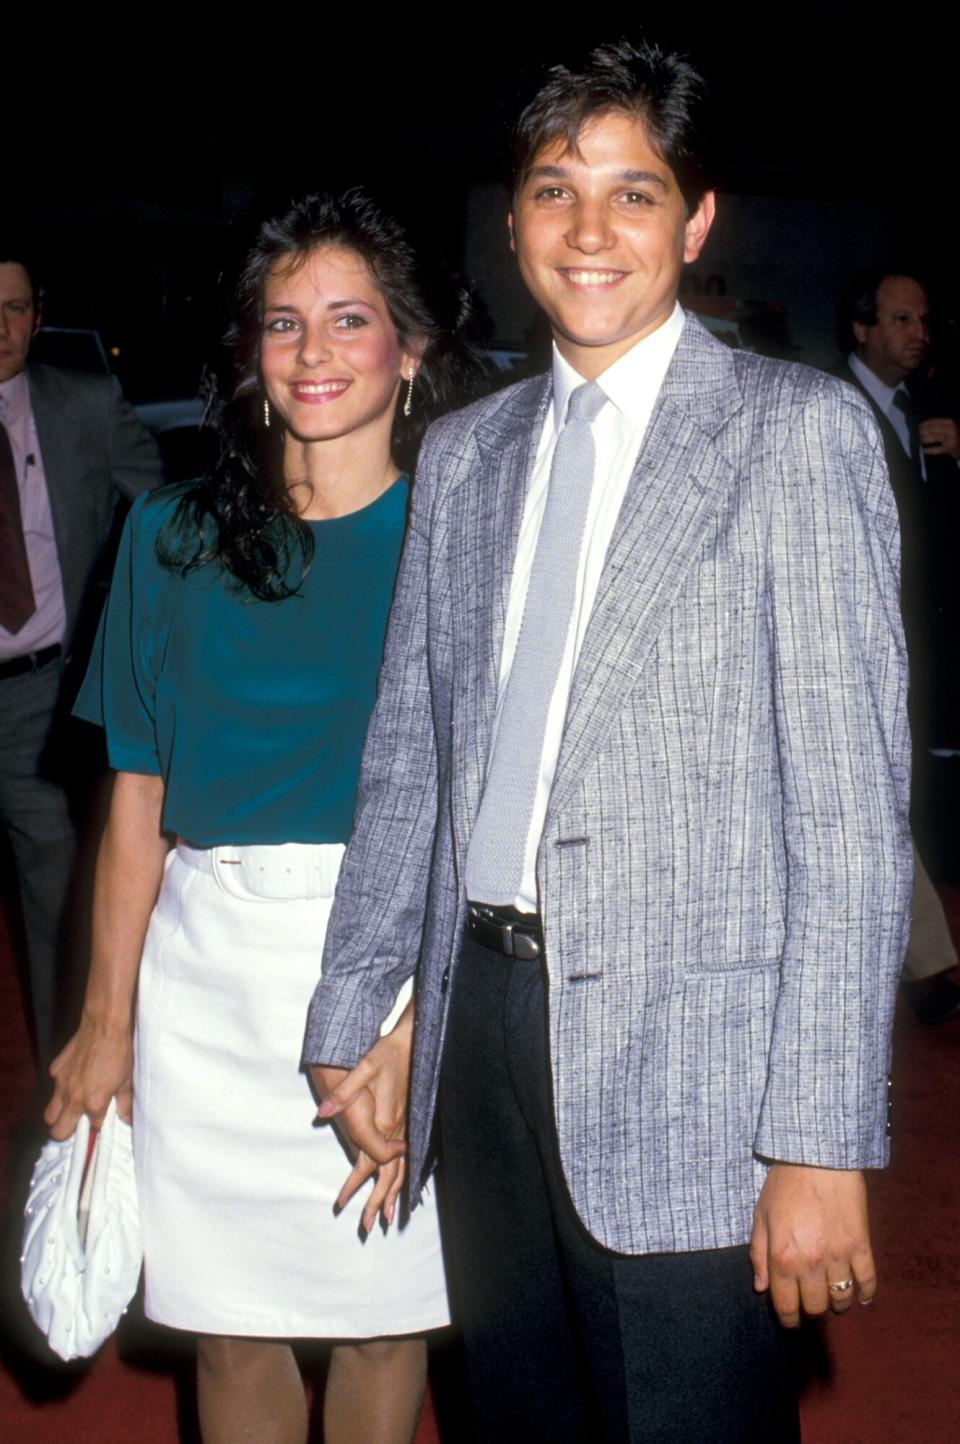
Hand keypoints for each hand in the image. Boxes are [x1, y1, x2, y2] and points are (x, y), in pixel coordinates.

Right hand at [44, 1018, 133, 1140]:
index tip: (100, 1120)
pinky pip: (53, 1088)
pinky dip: (61, 1089)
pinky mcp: (55, 1070)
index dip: (97, 1126)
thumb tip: (127, 1120)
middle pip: (58, 1132)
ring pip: (50, 1114)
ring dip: (58, 1116)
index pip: (91, 1128)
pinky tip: (74, 1079)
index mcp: (94, 1103)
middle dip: (67, 1132)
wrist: (104, 1026)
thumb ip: (125, 1105)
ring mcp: (61, 1084)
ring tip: (71, 1108)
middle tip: (77, 1124)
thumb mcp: (127, 1081)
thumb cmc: (119, 1052)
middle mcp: (74, 1098)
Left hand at [310, 1012, 412, 1234]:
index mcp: (386, 1122)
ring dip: (394, 1195)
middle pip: (389, 1175)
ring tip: (387, 1219)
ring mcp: (409, 1127)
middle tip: (367, 1228)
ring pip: (403, 1169)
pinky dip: (406, 1177)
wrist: (416, 1040)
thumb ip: (344, 1093)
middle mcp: (400, 1129)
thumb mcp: (365, 1067)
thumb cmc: (389, 1052)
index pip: (371, 1163)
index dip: (355, 1185)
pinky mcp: (412, 1121)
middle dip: (378, 1203)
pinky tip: (407, 1188)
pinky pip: (410, 1158)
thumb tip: (322, 1113)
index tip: (342, 1205)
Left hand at [750, 1163, 875, 1326]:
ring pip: (841, 1298)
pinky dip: (866, 1294)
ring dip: (837, 1303)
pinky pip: (867, 1280)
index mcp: (782, 1257)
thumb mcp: (761, 1215)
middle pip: (815, 1306)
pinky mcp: (860, 1245)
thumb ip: (758, 1253)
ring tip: (833, 1298)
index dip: (788, 1319)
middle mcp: (810, 1263)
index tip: (790, 1320)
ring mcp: (838, 1256)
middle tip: (810, 1302)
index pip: (786, 1305)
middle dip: (811, 1309)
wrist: (818, 1157)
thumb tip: (761, 1287)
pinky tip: (862, 1297)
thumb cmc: (784, 1184)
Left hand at [919, 416, 959, 459]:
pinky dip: (929, 450)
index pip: (934, 421)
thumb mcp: (948, 428)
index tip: (917, 427)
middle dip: (923, 432)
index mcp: (949, 422)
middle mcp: (950, 429)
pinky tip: (923, 450)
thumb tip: (920, 427)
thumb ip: (938, 426)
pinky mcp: (950, 448)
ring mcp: (951, 438)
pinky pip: (937, 449)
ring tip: (919, 441)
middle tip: (916, 435)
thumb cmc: (953, 437)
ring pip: (934, 437)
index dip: (925, 424)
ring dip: (925, 439)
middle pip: (933, 429)